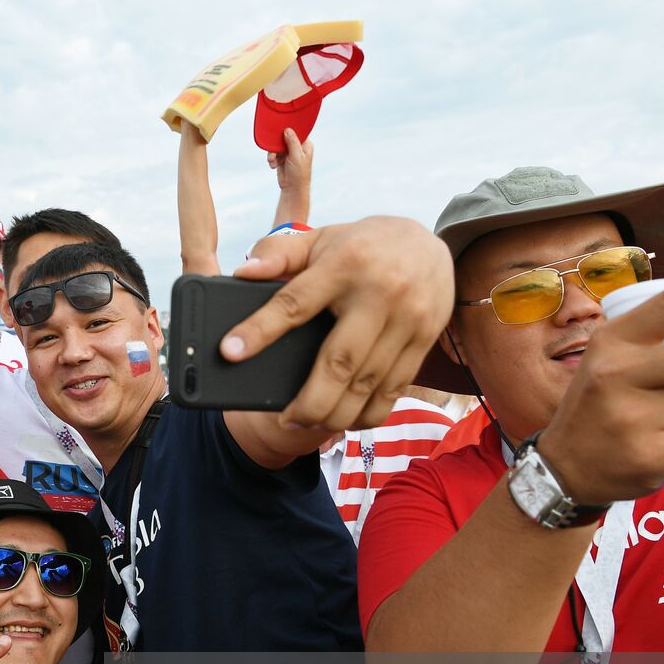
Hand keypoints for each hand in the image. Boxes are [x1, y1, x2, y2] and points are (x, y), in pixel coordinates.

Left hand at [222, 216, 454, 431]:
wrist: (432, 248)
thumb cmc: (363, 247)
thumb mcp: (320, 239)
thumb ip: (278, 253)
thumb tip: (243, 273)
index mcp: (343, 264)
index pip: (294, 302)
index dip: (261, 329)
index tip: (231, 352)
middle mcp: (378, 293)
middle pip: (338, 361)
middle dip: (309, 401)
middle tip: (286, 420)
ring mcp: (407, 319)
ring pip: (367, 383)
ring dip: (336, 414)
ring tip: (308, 424)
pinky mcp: (424, 340)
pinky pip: (395, 389)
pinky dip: (369, 413)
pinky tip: (347, 420)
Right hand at [268, 127, 313, 195]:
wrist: (293, 189)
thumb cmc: (299, 173)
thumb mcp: (297, 155)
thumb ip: (292, 141)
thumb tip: (287, 129)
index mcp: (305, 144)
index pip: (297, 132)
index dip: (288, 130)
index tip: (280, 131)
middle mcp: (297, 147)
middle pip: (284, 138)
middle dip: (277, 144)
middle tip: (273, 149)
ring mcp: (289, 153)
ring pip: (277, 146)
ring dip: (273, 153)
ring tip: (272, 160)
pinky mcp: (281, 159)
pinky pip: (273, 154)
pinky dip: (272, 159)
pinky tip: (273, 165)